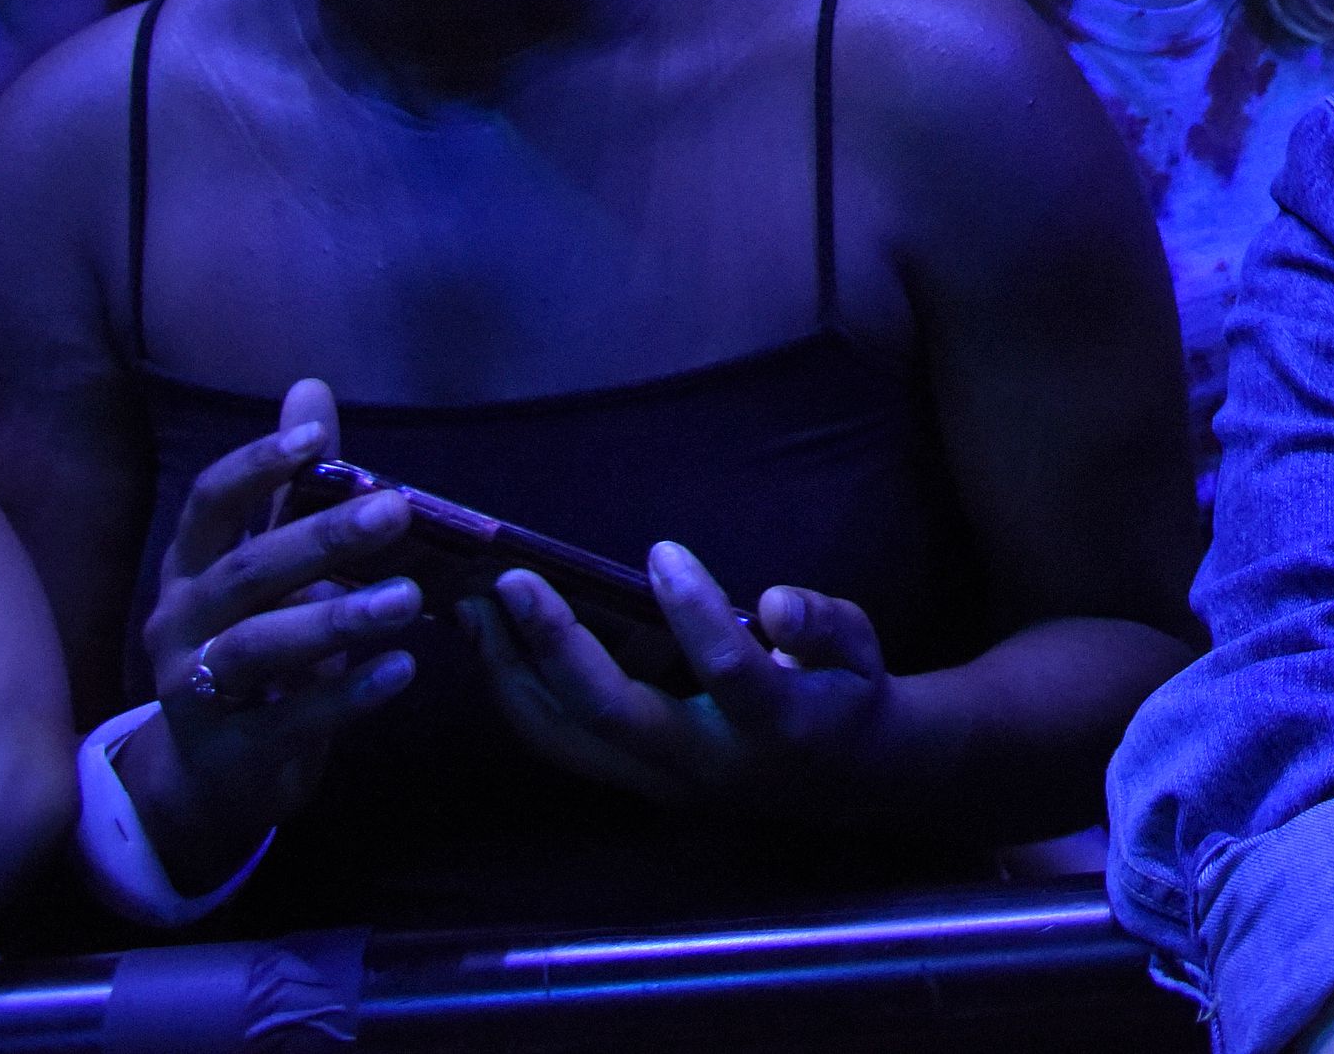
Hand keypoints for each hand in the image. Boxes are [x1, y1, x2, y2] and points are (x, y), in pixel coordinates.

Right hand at [122, 379, 420, 891]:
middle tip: (393, 510)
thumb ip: (292, 487)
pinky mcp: (232, 750)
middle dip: (318, 539)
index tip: (314, 441)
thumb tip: (311, 388)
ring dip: (335, 619)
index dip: (256, 469)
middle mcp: (183, 623)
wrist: (211, 775)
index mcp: (193, 568)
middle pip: (244, 572)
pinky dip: (346, 693)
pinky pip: (289, 720)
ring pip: (257, 647)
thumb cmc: (251, 645)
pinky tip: (401, 671)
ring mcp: (197, 690)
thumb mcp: (269, 566)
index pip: (209, 505)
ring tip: (407, 598)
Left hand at [466, 541, 894, 820]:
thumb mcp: (859, 650)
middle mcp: (704, 763)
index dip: (695, 611)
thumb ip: (822, 624)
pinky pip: (556, 743)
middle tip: (513, 581)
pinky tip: (491, 644)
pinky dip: (514, 694)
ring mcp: (657, 781)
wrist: (837, 782)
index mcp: (775, 725)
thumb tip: (776, 604)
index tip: (662, 550)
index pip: (728, 670)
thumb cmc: (843, 695)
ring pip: (565, 737)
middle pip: (612, 715)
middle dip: (555, 645)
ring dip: (512, 672)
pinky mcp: (628, 781)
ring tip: (474, 608)